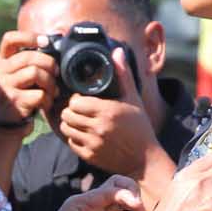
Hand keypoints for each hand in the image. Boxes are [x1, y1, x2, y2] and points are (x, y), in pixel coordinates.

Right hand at [0, 30, 58, 127]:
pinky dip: (48, 99)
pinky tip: (45, 104)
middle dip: (49, 64)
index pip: (9, 39)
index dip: (29, 37)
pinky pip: (39, 93)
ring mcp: (4, 86)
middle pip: (29, 57)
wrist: (9, 124)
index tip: (45, 42)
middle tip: (56, 74)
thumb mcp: (20, 75)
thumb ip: (30, 61)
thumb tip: (54, 40)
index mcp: (1, 62)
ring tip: (51, 91)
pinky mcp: (13, 101)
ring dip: (50, 83)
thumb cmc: (21, 95)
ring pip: (35, 73)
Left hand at [59, 48, 159, 175]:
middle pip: (67, 114)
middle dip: (71, 110)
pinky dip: (74, 138)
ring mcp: (93, 143)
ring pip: (66, 129)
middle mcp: (99, 128)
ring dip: (70, 123)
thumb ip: (123, 75)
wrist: (145, 159)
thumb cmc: (140, 127)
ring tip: (79, 120)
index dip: (76, 99)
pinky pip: (71, 143)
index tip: (82, 98)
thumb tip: (117, 51)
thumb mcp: (133, 99)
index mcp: (108, 111)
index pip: (75, 102)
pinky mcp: (90, 156)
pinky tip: (84, 134)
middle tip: (78, 109)